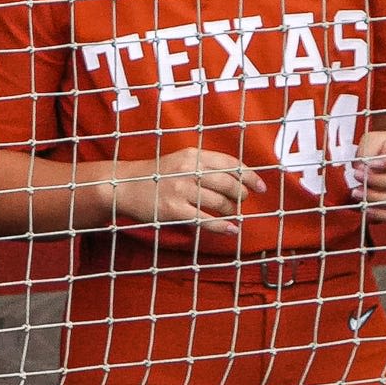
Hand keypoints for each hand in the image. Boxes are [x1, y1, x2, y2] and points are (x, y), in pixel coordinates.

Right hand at [94, 146, 257, 239]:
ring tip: (232, 213)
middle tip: (243, 200)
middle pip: (228, 183)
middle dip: (242, 194)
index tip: (261, 186)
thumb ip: (204, 165)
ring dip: (231, 210)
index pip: (230, 163)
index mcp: (192, 155)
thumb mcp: (180, 160)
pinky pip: (205, 219)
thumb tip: (236, 178)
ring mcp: (180, 190)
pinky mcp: (174, 210)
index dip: (249, 176)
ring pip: (219, 202)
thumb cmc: (156, 175)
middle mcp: (188, 170)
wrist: (124, 185)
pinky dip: (222, 226)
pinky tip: (231, 230)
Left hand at [356, 127, 385, 218]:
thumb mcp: (375, 140)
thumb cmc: (384, 147)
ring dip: (377, 198)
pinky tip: (367, 210)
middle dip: (377, 181)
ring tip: (356, 193)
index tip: (369, 164)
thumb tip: (361, 167)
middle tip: (357, 176)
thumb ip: (368, 151)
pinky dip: (383, 214)